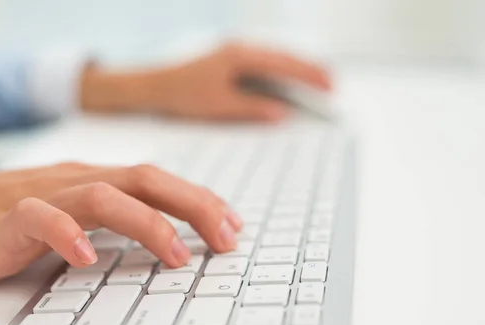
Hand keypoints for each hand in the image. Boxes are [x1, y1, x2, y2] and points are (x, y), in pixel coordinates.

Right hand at [0, 164, 241, 283]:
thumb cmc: (0, 222)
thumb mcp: (66, 221)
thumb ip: (105, 229)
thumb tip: (157, 251)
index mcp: (90, 182)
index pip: (156, 182)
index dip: (199, 199)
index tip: (233, 226)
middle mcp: (72, 182)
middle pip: (144, 180)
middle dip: (194, 206)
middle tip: (227, 239)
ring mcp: (39, 198)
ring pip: (102, 195)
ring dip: (147, 225)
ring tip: (178, 257)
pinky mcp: (4, 221)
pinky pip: (39, 219)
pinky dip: (67, 236)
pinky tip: (87, 260)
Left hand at [80, 42, 331, 121]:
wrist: (154, 86)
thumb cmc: (183, 95)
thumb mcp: (220, 107)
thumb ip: (253, 109)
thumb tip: (283, 114)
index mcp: (241, 55)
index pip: (285, 63)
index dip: (309, 75)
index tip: (330, 87)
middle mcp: (240, 48)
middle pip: (284, 56)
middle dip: (309, 71)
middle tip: (331, 86)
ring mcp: (235, 52)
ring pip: (274, 58)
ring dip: (295, 70)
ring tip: (315, 84)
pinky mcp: (229, 60)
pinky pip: (263, 63)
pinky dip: (279, 72)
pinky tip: (285, 84)